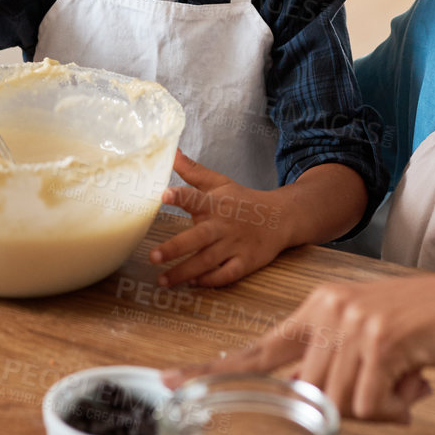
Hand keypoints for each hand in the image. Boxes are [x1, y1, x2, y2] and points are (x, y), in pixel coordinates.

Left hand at [150, 153, 297, 287]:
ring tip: (161, 280)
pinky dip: (211, 280)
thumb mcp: (219, 182)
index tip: (163, 195)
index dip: (180, 196)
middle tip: (152, 256)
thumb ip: (192, 171)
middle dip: (175, 247)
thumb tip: (170, 152)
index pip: (195, 197)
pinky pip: (226, 274)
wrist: (281, 217)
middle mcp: (223, 225)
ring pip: (207, 261)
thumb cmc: (243, 200)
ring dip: (184, 271)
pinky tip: (193, 283)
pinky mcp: (245, 262)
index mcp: (214, 204)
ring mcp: (235, 245)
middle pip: (198, 237)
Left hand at [162, 272, 434, 420]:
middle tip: (396, 393)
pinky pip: (370, 406)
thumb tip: (318, 407)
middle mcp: (328, 310)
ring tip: (412, 381)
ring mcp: (352, 321)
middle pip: (308, 394)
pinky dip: (399, 407)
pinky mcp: (380, 339)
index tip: (169, 381)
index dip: (213, 370)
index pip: (259, 349)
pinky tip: (421, 381)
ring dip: (381, 408)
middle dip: (351, 409)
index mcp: (320, 307)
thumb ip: (338, 367)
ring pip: (338, 404)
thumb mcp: (376, 341)